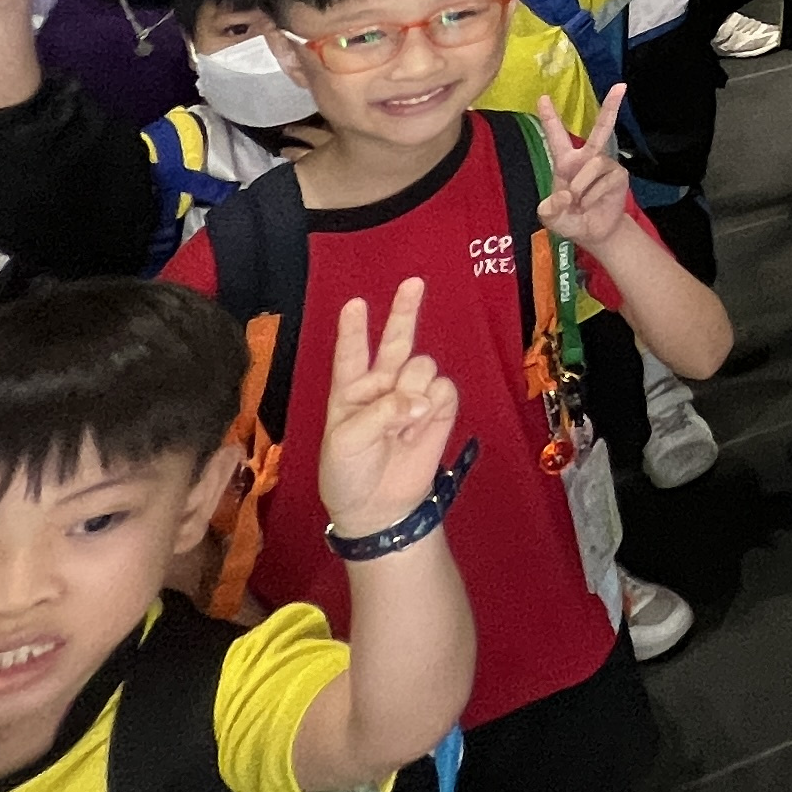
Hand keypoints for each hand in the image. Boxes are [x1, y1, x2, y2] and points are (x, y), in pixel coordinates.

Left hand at [317, 281, 463, 540]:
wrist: (379, 509)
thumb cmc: (348, 472)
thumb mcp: (347, 439)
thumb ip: (382, 410)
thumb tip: (424, 399)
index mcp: (350, 390)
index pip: (351, 353)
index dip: (353, 329)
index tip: (354, 304)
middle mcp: (382, 386)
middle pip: (395, 341)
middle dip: (404, 311)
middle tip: (413, 282)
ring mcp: (413, 396)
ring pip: (423, 365)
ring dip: (416, 388)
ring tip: (405, 422)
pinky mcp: (439, 410)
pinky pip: (445, 389)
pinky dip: (434, 406)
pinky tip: (420, 427)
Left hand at [531, 97, 634, 254]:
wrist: (594, 233)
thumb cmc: (570, 219)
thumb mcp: (551, 217)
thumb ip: (551, 209)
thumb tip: (566, 194)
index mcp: (566, 162)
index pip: (556, 136)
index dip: (550, 117)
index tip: (543, 97)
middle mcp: (588, 158)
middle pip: (601, 128)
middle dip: (611, 106)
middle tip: (621, 86)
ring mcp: (606, 166)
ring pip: (594, 164)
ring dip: (582, 187)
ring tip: (578, 204)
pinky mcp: (619, 177)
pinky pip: (604, 180)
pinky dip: (593, 196)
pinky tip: (590, 205)